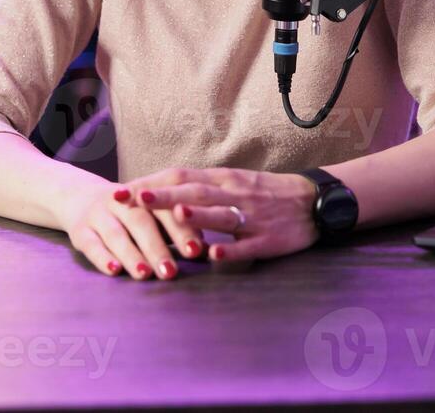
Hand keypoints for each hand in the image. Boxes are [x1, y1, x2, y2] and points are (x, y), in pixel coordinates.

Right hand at [56, 181, 206, 279]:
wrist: (80, 197)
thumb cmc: (130, 213)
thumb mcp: (151, 214)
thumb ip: (175, 228)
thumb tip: (205, 247)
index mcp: (144, 194)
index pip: (164, 209)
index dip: (181, 229)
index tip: (196, 251)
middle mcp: (120, 201)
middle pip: (140, 221)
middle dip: (157, 247)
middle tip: (171, 272)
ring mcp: (98, 213)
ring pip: (115, 233)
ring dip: (131, 254)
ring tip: (145, 274)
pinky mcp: (79, 230)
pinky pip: (90, 244)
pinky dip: (103, 258)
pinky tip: (115, 271)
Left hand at [123, 167, 319, 263]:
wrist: (313, 201)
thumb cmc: (264, 193)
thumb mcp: (231, 183)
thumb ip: (198, 189)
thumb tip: (157, 195)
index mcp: (222, 180)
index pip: (181, 177)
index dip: (151, 183)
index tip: (121, 191)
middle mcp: (234, 194)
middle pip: (194, 191)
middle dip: (162, 195)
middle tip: (132, 199)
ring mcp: (252, 216)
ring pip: (221, 214)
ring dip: (198, 215)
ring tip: (175, 214)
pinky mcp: (268, 239)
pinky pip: (248, 245)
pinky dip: (231, 250)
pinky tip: (214, 257)